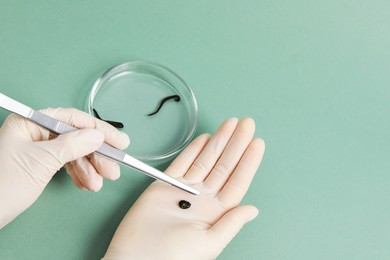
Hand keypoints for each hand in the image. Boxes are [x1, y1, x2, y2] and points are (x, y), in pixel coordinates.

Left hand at [0, 108, 128, 227]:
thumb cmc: (2, 185)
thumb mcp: (42, 161)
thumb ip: (72, 145)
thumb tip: (97, 135)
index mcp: (30, 122)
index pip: (72, 119)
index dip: (99, 130)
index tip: (119, 141)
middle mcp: (35, 132)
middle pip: (76, 137)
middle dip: (96, 155)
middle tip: (113, 169)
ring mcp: (38, 148)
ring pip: (73, 153)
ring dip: (89, 168)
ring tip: (99, 182)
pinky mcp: (40, 164)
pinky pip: (65, 164)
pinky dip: (79, 174)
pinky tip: (87, 183)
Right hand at [103, 117, 264, 259]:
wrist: (137, 256)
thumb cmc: (173, 257)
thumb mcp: (209, 243)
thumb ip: (231, 223)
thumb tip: (253, 208)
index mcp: (216, 212)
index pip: (237, 181)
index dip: (248, 162)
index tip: (257, 143)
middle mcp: (203, 198)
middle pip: (224, 165)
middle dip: (236, 143)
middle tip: (247, 123)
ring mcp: (184, 190)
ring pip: (206, 160)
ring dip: (219, 141)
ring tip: (231, 124)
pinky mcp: (165, 185)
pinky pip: (183, 163)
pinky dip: (193, 150)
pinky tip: (206, 138)